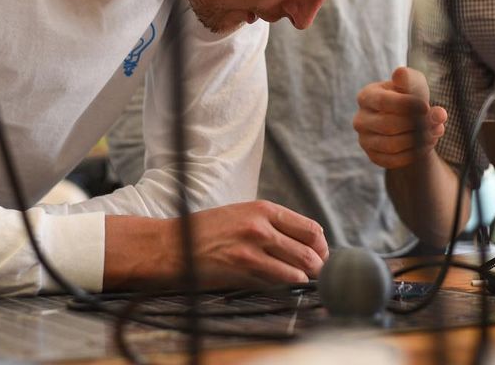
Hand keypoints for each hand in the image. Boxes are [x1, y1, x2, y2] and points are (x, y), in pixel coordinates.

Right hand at [187, 200, 328, 288]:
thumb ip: (272, 223)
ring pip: (297, 270)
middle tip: (317, 273)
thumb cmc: (208, 229)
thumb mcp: (243, 213)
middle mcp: (261, 227)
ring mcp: (252, 250)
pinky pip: (275, 282)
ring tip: (304, 281)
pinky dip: (285, 286)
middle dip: (318, 265)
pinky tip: (283, 285)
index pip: (310, 229)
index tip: (321, 254)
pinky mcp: (241, 270)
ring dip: (304, 279)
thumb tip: (304, 241)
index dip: (321, 246)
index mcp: (264, 209)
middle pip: (308, 251)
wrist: (173, 244)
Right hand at [354, 66, 446, 168]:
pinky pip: (392, 161)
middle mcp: (360, 119)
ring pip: (391, 145)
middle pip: (388, 126)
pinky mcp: (373, 156)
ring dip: (418, 141)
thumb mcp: (413, 83)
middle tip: (436, 122)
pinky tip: (426, 144)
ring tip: (435, 132)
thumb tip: (401, 74)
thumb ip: (410, 79)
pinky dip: (413, 154)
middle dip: (415, 125)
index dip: (407, 105)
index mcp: (366, 96)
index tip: (426, 107)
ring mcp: (364, 140)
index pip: (383, 102)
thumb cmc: (411, 96)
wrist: (410, 120)